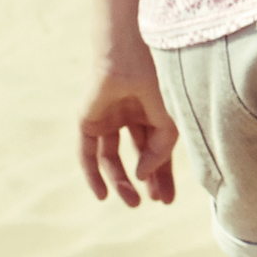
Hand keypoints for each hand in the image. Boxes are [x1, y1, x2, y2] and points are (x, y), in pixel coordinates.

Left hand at [79, 56, 179, 207]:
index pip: (159, 149)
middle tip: (156, 202)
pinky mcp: (88, 121)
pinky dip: (92, 174)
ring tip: (132, 202)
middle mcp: (133, 116)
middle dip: (147, 179)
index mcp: (155, 111)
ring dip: (121, 180)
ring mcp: (110, 119)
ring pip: (113, 158)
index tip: (168, 199)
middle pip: (138, 155)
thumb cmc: (157, 78)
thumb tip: (142, 175)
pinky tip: (101, 194)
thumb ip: (160, 149)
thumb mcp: (169, 119)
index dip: (164, 174)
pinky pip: (88, 153)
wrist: (128, 55)